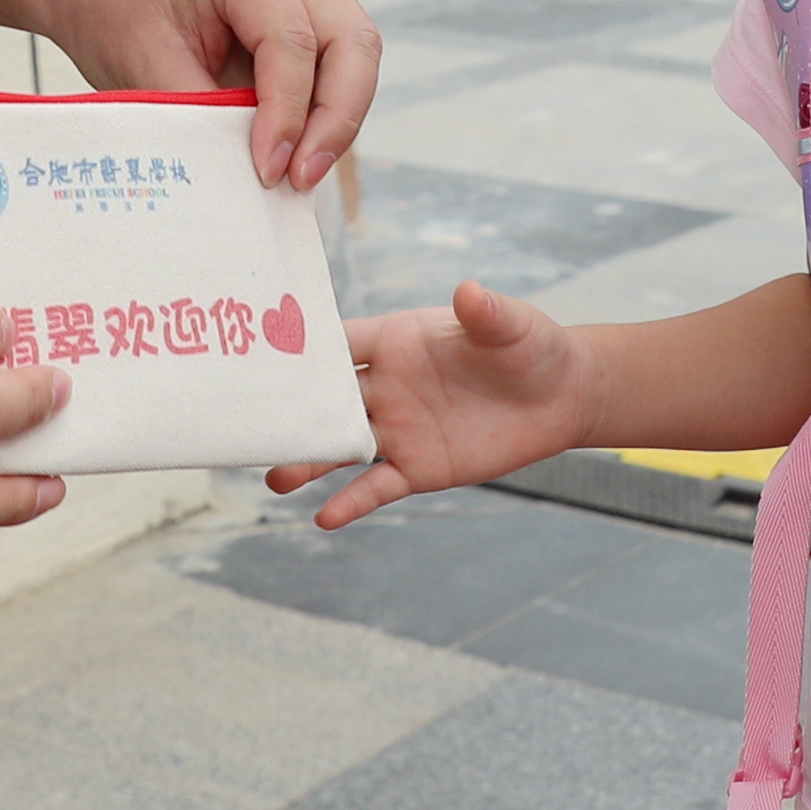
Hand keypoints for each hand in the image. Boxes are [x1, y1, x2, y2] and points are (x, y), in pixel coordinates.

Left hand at [40, 0, 380, 186]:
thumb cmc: (114, 12)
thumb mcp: (144, 65)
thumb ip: (203, 115)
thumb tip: (254, 172)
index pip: (291, 38)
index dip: (287, 112)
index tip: (267, 170)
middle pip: (351, 40)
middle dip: (336, 117)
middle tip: (301, 178)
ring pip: (356, 54)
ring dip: (337, 118)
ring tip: (299, 174)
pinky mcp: (306, 17)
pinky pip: (337, 66)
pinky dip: (325, 112)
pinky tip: (294, 152)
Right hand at [275, 281, 587, 526]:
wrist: (559, 396)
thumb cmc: (528, 345)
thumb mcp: (510, 324)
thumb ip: (484, 312)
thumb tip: (469, 291)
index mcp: (394, 341)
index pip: (336, 344)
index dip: (299, 348)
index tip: (256, 355)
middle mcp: (385, 386)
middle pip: (325, 400)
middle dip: (291, 411)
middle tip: (251, 424)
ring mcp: (398, 429)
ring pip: (341, 448)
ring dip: (309, 463)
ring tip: (275, 477)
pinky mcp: (418, 468)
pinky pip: (376, 487)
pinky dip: (352, 502)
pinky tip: (325, 518)